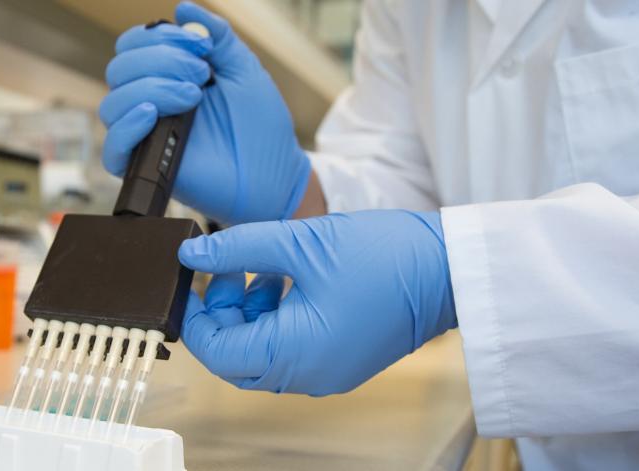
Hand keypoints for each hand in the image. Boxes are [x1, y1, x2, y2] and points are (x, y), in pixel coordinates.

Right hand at [100, 1, 310, 224]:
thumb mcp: (244, 70)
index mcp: (167, 78)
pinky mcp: (148, 167)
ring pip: (113, 102)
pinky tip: (155, 114)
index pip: (134, 47)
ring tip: (193, 97)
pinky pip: (113, 149)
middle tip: (202, 74)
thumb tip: (183, 7)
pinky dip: (128, 126)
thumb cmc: (262, 128)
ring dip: (152, 88)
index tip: (202, 46)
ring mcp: (148, 136)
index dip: (160, 37)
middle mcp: (151, 104)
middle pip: (120, 69)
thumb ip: (218, 36)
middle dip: (161, 60)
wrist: (275, 176)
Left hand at [178, 210, 456, 394]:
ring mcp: (325, 372)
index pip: (216, 352)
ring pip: (261, 353)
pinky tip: (287, 280)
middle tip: (229, 268)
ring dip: (250, 313)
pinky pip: (289, 349)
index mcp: (294, 354)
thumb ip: (238, 247)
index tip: (190, 281)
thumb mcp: (300, 242)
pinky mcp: (339, 359)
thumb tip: (192, 252)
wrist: (449, 269)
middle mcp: (307, 375)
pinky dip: (276, 318)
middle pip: (235, 357)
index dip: (194, 317)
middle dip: (223, 313)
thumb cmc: (386, 256)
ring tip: (262, 269)